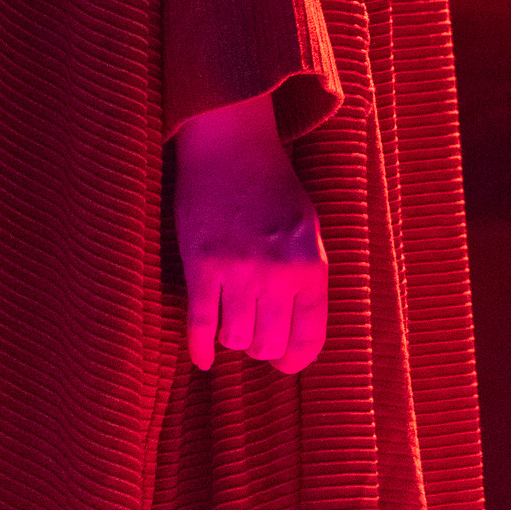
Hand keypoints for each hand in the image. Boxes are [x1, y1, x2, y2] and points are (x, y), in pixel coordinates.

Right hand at [174, 92, 327, 375]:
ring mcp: (239, 270)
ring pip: (236, 339)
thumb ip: (305, 277)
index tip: (284, 364)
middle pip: (269, 344)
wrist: (231, 145)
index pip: (309, 337)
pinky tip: (202, 358)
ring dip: (232, 338)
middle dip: (261, 347)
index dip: (296, 360)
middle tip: (253, 337)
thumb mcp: (307, 229)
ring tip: (230, 324)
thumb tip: (296, 331)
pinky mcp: (202, 266)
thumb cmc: (271, 187)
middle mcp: (278, 273)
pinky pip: (200, 326)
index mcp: (311, 264)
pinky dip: (200, 348)